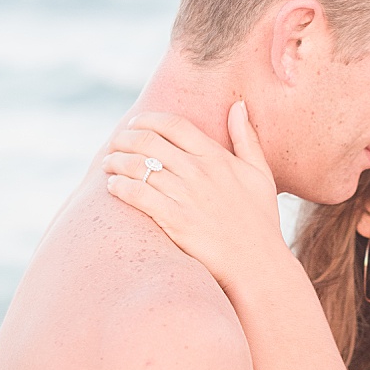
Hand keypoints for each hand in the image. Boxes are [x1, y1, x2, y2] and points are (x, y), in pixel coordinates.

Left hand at [103, 102, 285, 289]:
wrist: (257, 264)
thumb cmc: (260, 221)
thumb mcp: (260, 175)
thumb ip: (247, 138)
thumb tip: (238, 106)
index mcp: (217, 158)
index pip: (174, 124)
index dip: (148, 119)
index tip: (135, 124)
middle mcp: (199, 172)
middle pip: (148, 141)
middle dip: (124, 138)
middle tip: (115, 144)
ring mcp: (186, 196)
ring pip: (138, 166)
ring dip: (116, 161)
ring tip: (109, 165)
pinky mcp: (174, 219)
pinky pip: (136, 194)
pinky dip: (120, 187)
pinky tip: (114, 187)